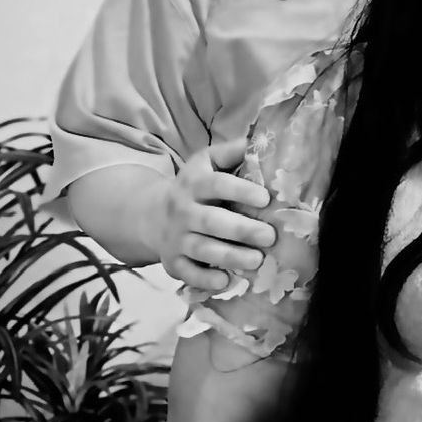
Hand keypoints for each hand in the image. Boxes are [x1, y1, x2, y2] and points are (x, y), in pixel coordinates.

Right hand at [151, 138, 275, 289]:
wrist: (152, 215)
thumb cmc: (195, 186)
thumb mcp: (206, 162)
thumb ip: (231, 152)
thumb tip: (260, 140)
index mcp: (194, 183)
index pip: (217, 184)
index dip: (241, 190)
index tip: (266, 198)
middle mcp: (183, 211)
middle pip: (211, 221)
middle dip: (241, 229)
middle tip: (270, 236)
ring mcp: (176, 239)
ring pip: (202, 249)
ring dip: (230, 256)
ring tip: (257, 260)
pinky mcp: (173, 262)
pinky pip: (187, 274)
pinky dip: (205, 280)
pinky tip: (227, 281)